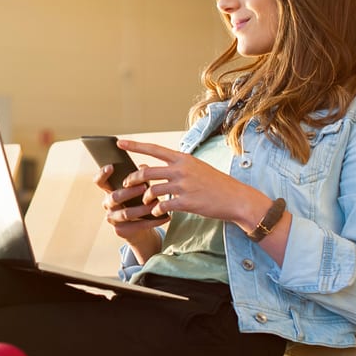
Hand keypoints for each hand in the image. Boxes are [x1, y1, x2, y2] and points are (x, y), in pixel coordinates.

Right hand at [94, 161, 167, 247]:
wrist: (140, 228)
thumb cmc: (138, 202)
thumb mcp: (139, 189)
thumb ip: (140, 178)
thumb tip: (144, 166)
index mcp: (109, 190)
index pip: (99, 181)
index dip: (102, 174)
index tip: (111, 166)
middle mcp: (108, 204)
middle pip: (115, 197)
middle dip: (130, 192)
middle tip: (144, 187)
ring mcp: (112, 218)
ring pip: (126, 213)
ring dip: (142, 208)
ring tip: (156, 204)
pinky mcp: (120, 231)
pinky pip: (136, 226)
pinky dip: (152, 221)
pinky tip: (165, 217)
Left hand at [116, 139, 256, 223]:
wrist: (236, 198)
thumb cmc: (214, 183)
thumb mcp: (195, 169)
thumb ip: (173, 167)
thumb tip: (147, 166)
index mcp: (183, 159)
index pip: (154, 149)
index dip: (135, 146)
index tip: (119, 142)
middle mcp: (182, 170)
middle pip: (147, 172)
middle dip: (133, 180)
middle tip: (127, 185)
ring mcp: (184, 186)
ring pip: (152, 191)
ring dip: (145, 198)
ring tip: (147, 203)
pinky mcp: (187, 202)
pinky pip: (162, 206)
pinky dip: (156, 211)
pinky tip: (158, 213)